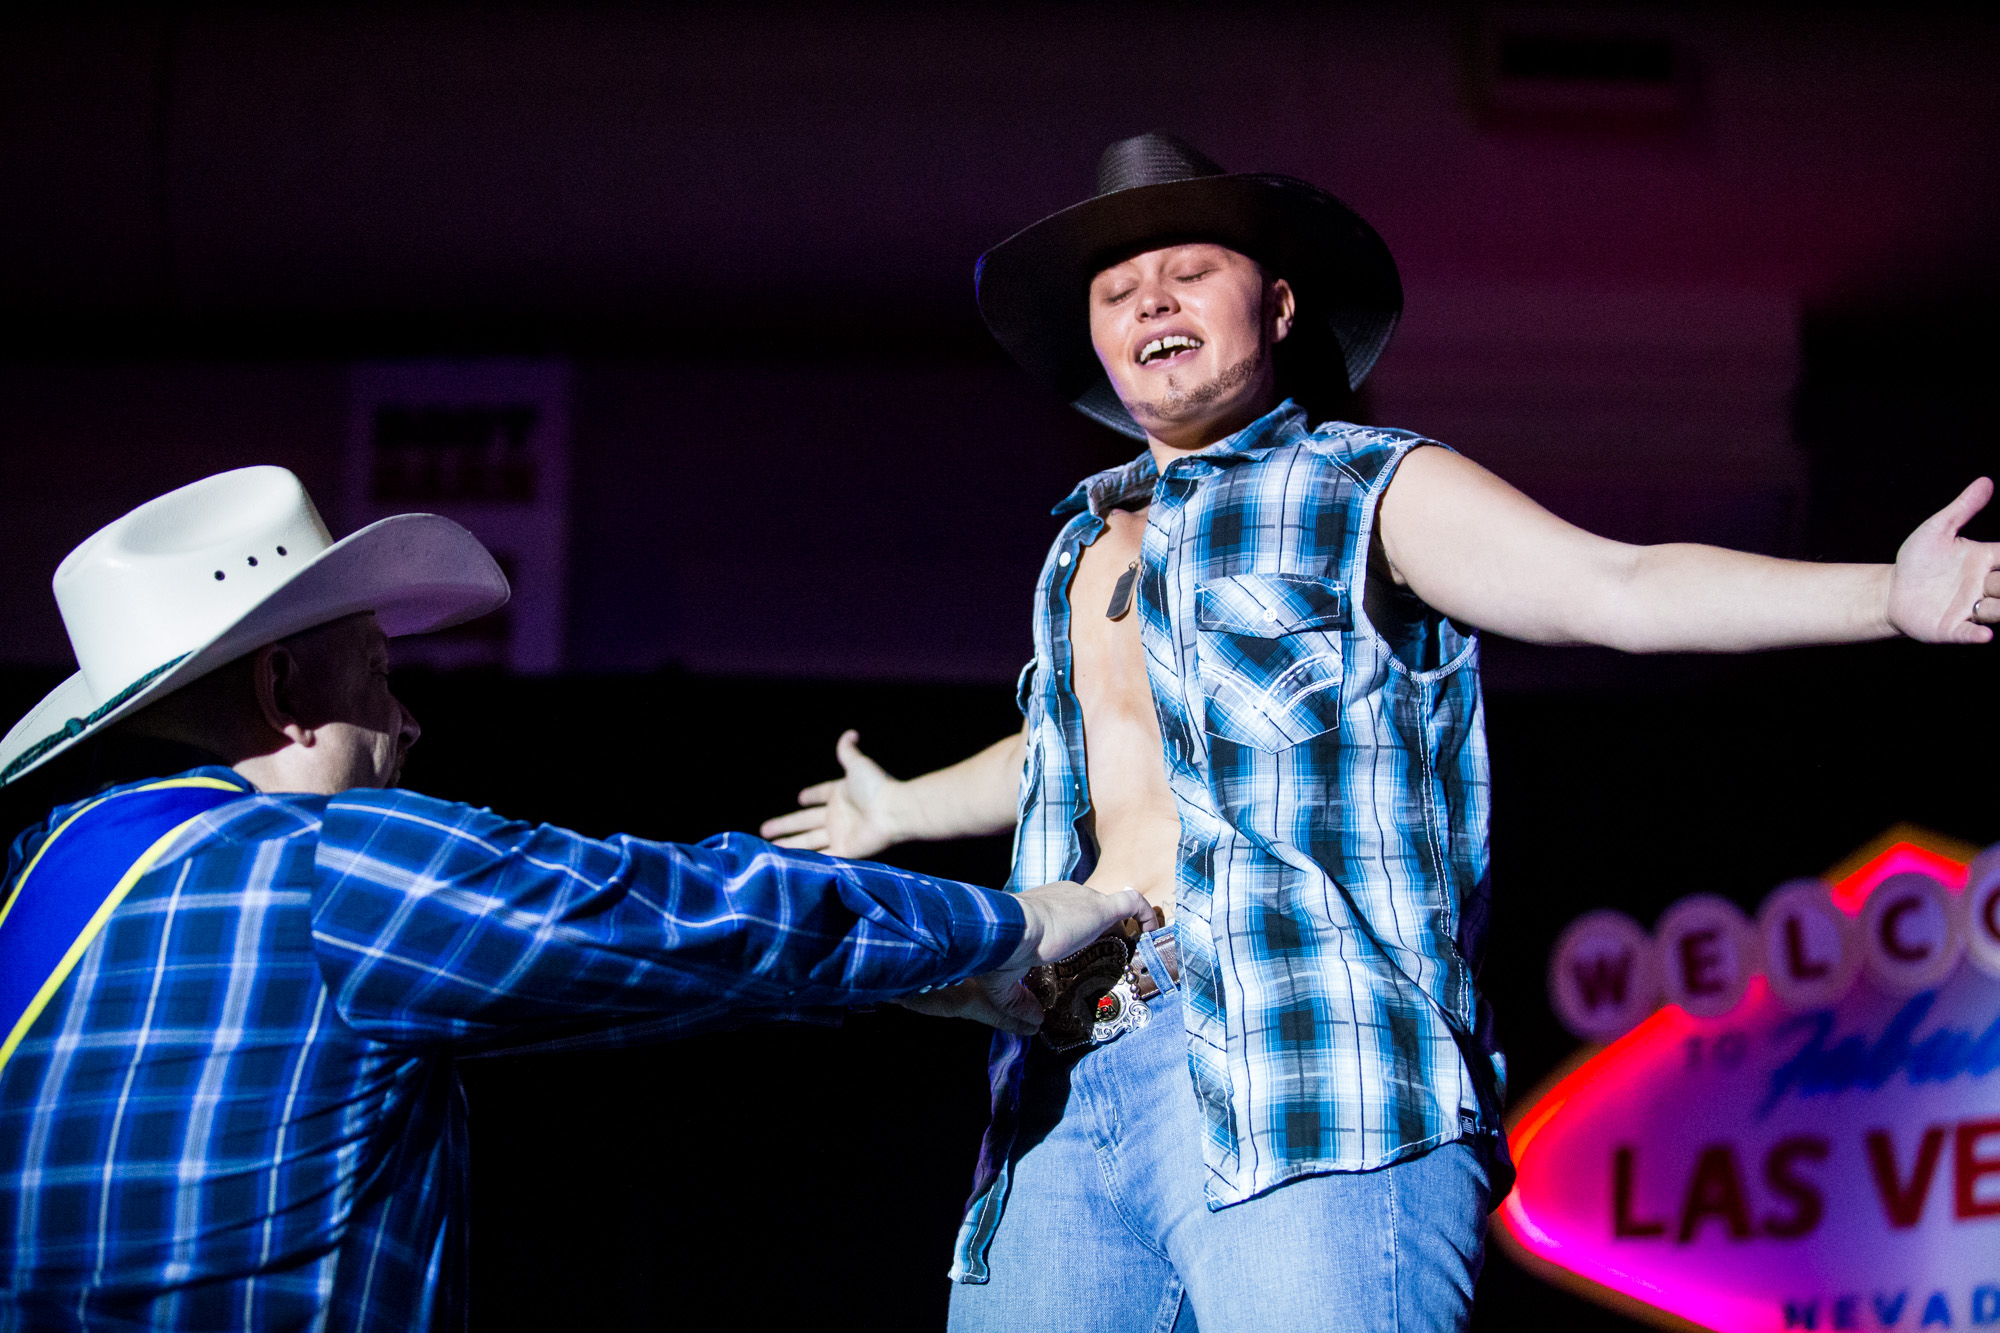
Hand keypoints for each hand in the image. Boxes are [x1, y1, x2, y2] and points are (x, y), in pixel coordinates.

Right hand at [758, 730, 901, 858]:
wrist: (892, 811)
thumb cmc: (876, 787)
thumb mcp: (857, 765)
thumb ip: (848, 751)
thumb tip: (850, 733)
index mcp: (841, 794)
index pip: (821, 794)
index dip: (811, 795)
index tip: (800, 798)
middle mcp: (838, 816)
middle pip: (805, 822)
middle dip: (785, 825)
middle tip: (764, 830)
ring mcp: (840, 834)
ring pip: (808, 841)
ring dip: (789, 844)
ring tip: (769, 847)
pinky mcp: (844, 851)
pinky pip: (821, 856)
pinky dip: (805, 859)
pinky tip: (787, 861)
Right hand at [895, 881, 1155, 1034]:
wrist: (1009, 930)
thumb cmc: (999, 950)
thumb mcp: (1000, 982)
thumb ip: (1017, 1003)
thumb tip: (1033, 1024)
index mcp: (1038, 908)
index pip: (1062, 915)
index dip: (1072, 932)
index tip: (1076, 954)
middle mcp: (1063, 897)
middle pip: (1089, 910)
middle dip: (1098, 931)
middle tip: (1106, 959)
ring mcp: (1084, 900)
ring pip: (1113, 907)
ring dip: (1123, 926)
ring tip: (1134, 948)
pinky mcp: (1100, 908)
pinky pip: (1132, 903)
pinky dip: (1144, 914)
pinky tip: (1152, 932)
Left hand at [1887, 477, 1999, 643]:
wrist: (1891, 590)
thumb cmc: (1918, 560)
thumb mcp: (1938, 530)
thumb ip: (1963, 508)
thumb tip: (1986, 481)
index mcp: (1985, 559)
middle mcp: (1984, 585)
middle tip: (1992, 580)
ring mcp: (1971, 608)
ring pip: (1999, 610)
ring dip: (1998, 607)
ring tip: (1983, 600)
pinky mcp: (1953, 627)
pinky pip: (1971, 633)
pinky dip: (1978, 634)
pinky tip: (1984, 634)